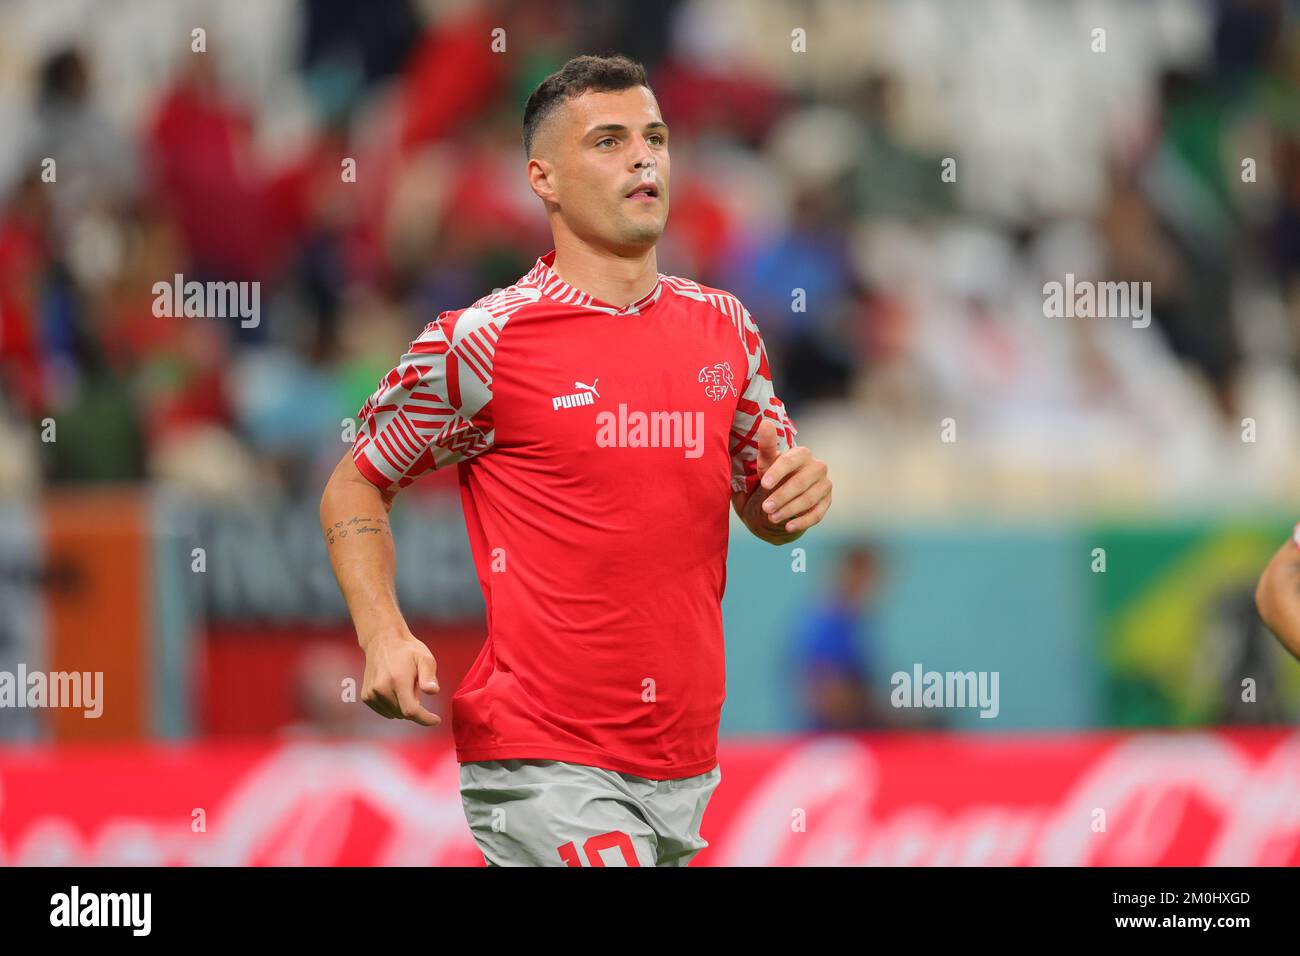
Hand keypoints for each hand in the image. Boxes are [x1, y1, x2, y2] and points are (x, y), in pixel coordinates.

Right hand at [359, 630, 441, 725]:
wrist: (382, 641)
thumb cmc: (408, 650)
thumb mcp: (425, 658)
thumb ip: (429, 676)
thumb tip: (433, 691)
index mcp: (398, 680)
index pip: (411, 711)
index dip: (425, 719)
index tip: (436, 720)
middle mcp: (381, 689)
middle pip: (404, 713)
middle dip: (415, 707)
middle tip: (415, 686)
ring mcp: (372, 694)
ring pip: (394, 714)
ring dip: (403, 707)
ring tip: (404, 685)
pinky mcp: (366, 696)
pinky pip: (385, 711)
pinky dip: (393, 706)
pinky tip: (395, 690)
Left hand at [740, 419, 830, 540]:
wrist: (784, 494)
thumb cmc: (773, 475)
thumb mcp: (766, 462)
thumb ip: (766, 445)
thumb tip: (766, 422)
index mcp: (801, 453)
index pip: (790, 461)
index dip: (777, 473)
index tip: (764, 485)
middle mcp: (817, 467)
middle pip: (801, 483)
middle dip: (782, 496)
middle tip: (765, 508)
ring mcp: (825, 485)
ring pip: (809, 499)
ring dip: (790, 510)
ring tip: (772, 518)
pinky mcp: (827, 502)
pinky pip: (818, 513)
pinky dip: (803, 521)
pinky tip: (788, 527)